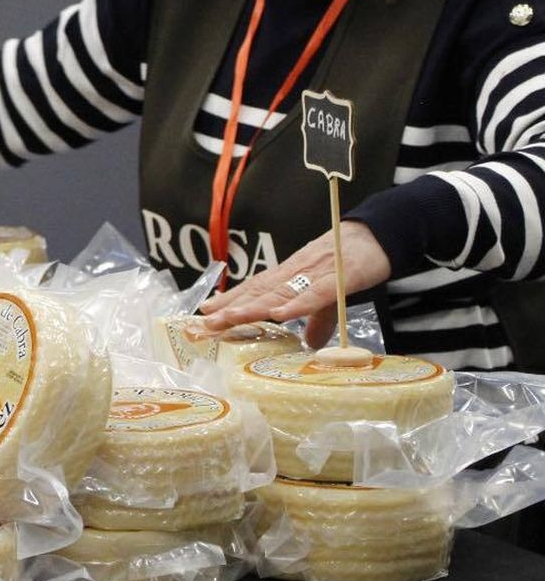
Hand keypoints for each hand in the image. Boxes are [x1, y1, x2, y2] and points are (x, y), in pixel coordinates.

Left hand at [198, 221, 391, 348]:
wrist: (376, 235)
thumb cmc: (348, 263)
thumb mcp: (329, 297)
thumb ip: (317, 319)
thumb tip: (311, 344)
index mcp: (289, 277)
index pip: (254, 290)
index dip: (229, 302)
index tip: (203, 315)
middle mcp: (294, 274)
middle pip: (258, 293)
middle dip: (229, 309)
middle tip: (203, 324)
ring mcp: (314, 275)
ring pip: (278, 293)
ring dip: (251, 307)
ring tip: (227, 319)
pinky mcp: (338, 279)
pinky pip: (314, 295)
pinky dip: (296, 305)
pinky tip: (278, 315)